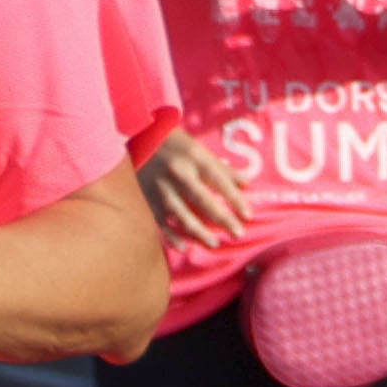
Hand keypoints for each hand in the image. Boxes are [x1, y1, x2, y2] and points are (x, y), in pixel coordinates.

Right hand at [143, 126, 251, 247]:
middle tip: (238, 233)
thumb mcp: (199, 149)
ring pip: (183, 217)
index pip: (220, 182)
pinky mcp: (148, 200)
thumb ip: (221, 168)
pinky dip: (172, 238)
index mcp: (194, 159)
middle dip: (223, 220)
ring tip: (215, 244)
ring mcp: (162, 190)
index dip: (236, 200)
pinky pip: (162, 224)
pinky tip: (184, 248)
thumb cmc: (175, 144)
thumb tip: (246, 183)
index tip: (248, 216)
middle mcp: (179, 175)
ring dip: (201, 234)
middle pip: (204, 202)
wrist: (138, 139)